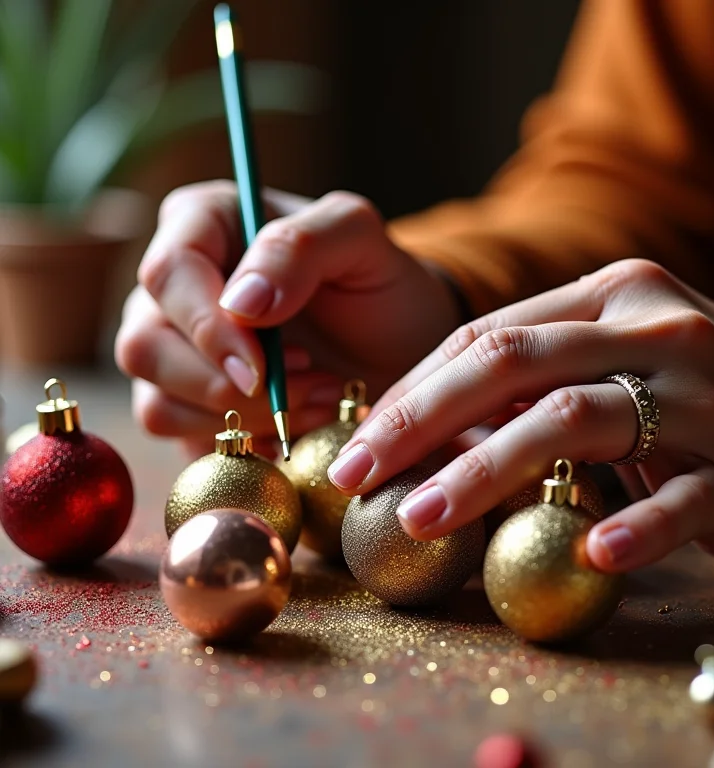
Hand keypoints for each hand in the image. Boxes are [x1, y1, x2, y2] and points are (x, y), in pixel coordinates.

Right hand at [115, 181, 460, 457]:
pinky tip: (292, 424)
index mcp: (203, 224)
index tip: (262, 369)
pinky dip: (239, 442)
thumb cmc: (378, 286)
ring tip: (317, 399)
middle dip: (227, 385)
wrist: (397, 349)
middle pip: (144, 346)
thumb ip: (299, 246)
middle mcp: (174, 288)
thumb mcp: (360, 241)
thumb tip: (238, 304)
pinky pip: (178, 436)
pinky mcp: (184, 404)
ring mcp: (172, 349)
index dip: (206, 328)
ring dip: (241, 417)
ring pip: (156, 401)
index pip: (167, 272)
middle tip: (310, 382)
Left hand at [327, 259, 713, 572]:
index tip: (359, 440)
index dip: (412, 388)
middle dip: (419, 421)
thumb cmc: (694, 396)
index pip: (486, 332)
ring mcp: (705, 393)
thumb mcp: (613, 362)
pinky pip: (681, 500)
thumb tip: (424, 425)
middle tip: (357, 475)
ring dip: (485, 472)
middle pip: (511, 361)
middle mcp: (655, 326)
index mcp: (611, 296)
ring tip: (420, 518)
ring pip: (573, 420)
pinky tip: (590, 553)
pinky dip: (634, 529)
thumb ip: (531, 379)